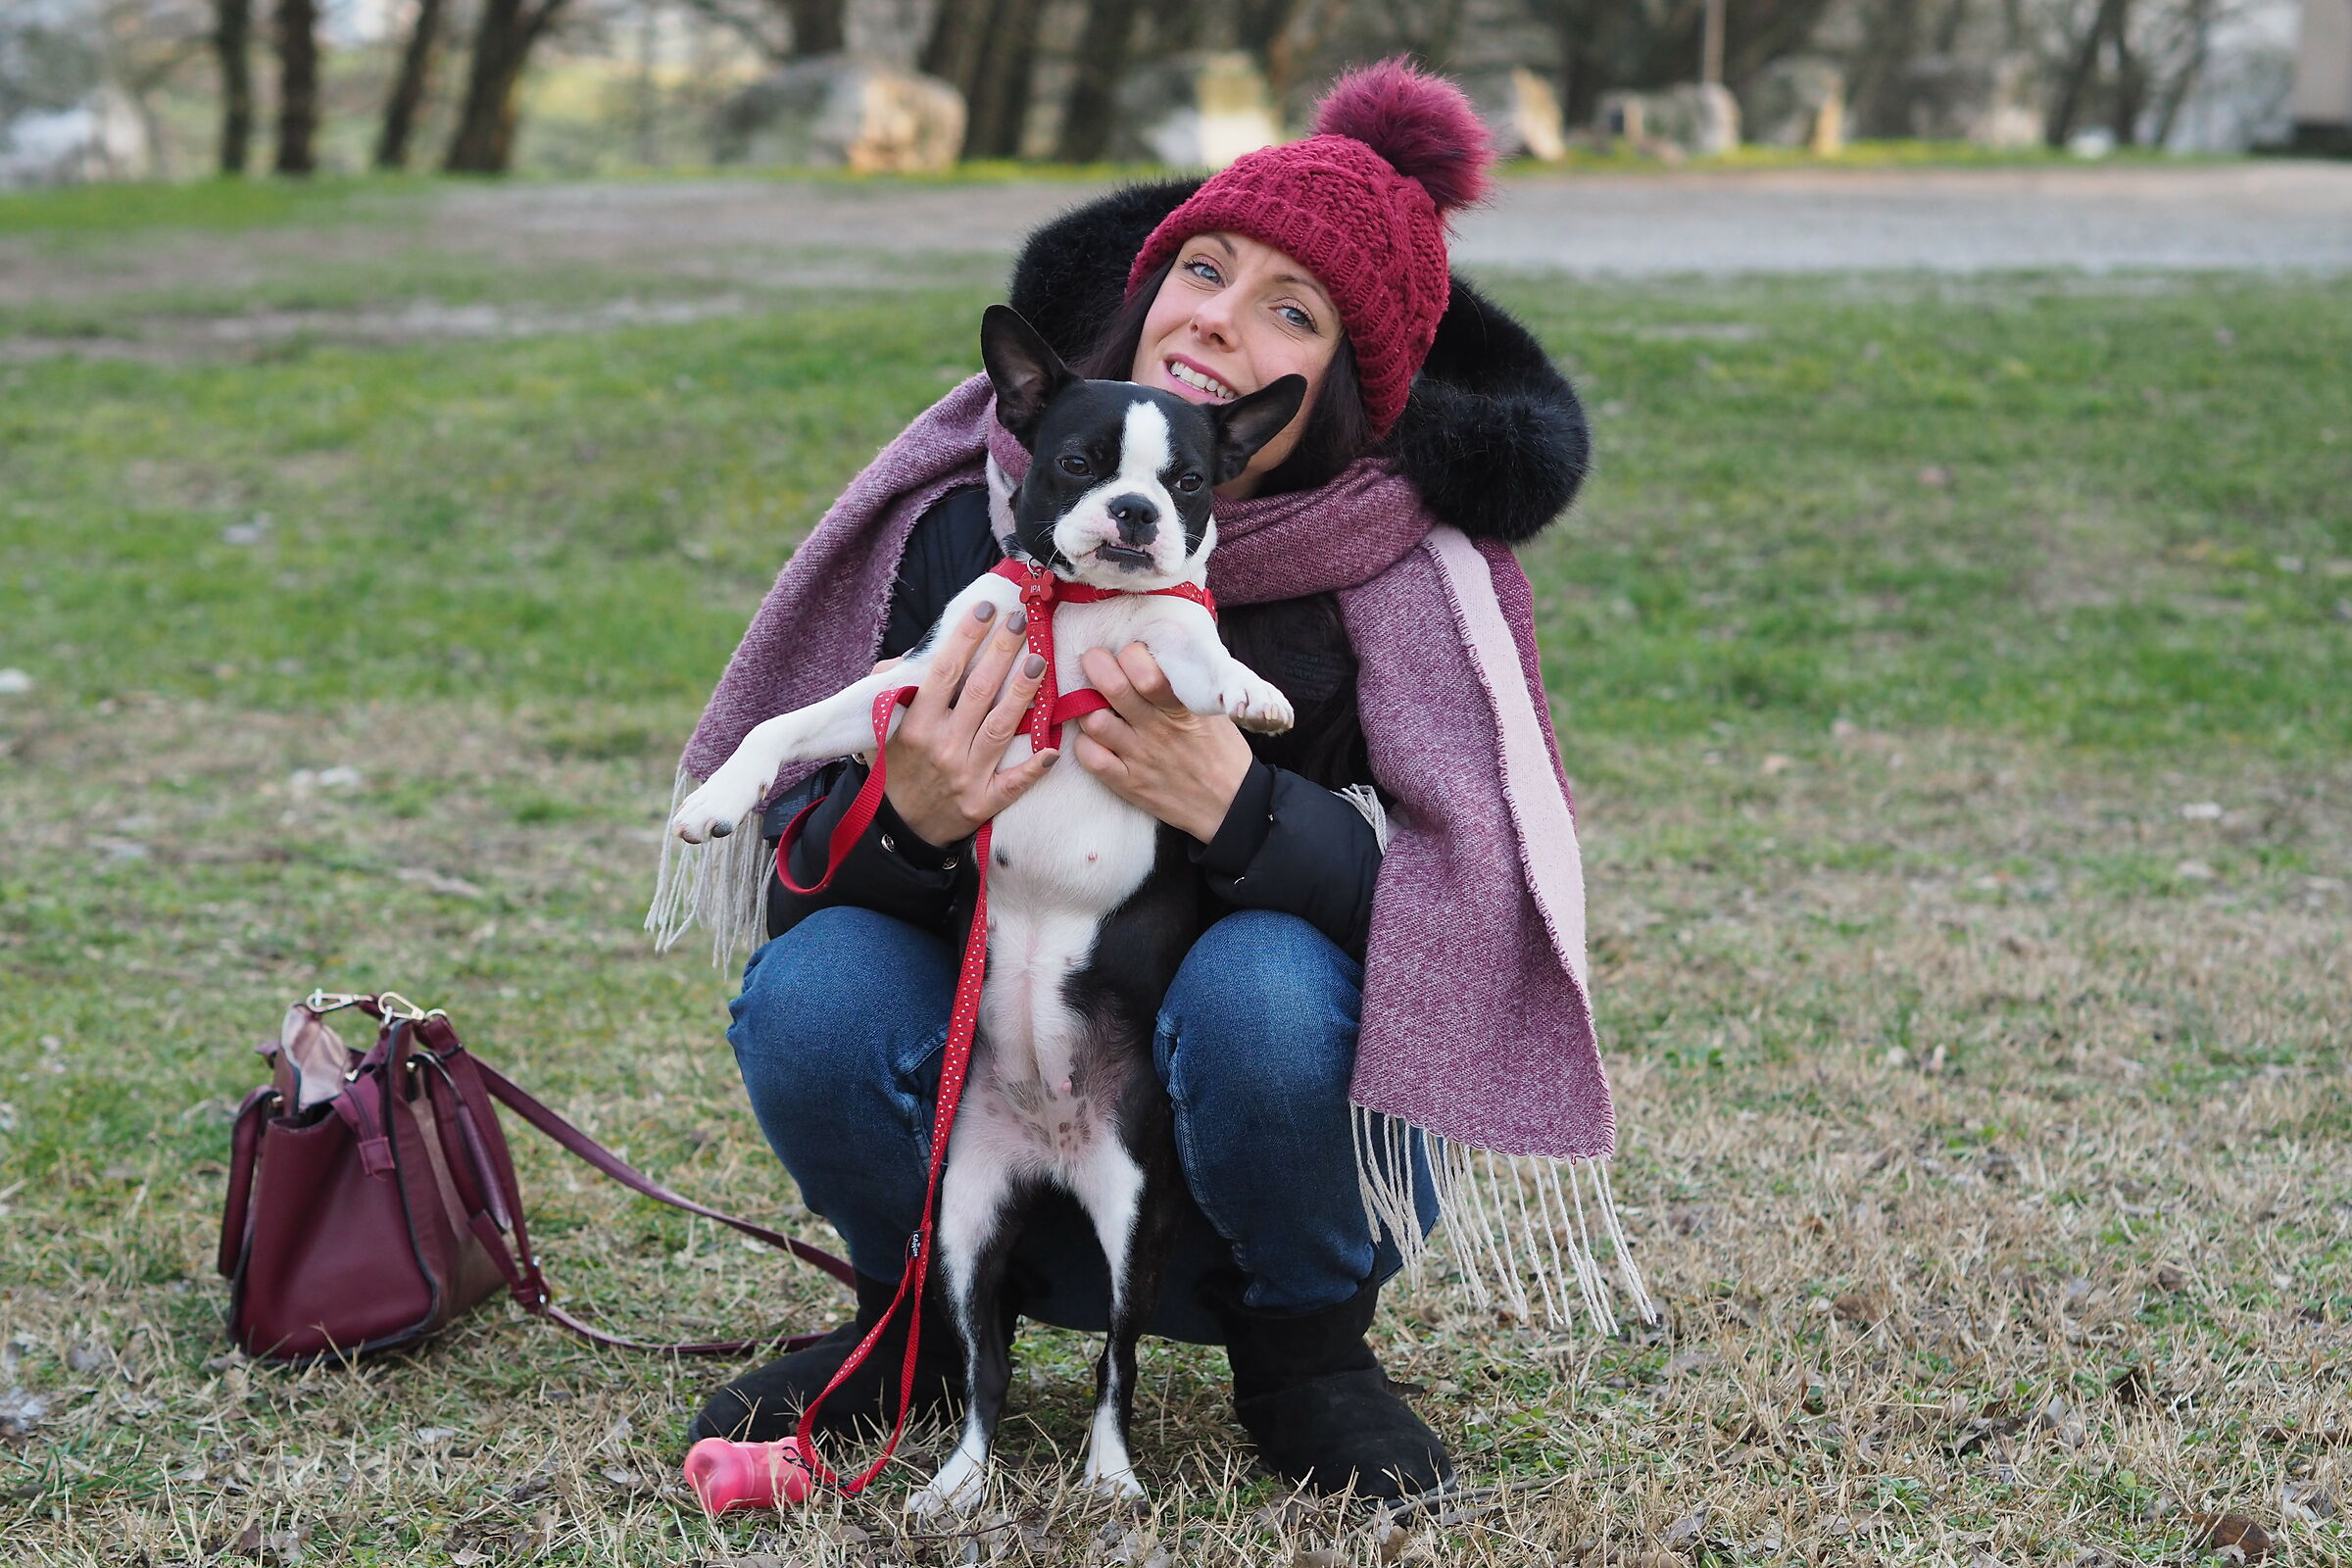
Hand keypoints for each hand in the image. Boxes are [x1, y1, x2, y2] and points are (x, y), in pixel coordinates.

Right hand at [881, 601, 1056, 845]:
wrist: (896, 829)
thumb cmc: (894, 769)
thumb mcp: (881, 728)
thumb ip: (891, 688)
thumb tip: (910, 656)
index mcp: (916, 725)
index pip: (945, 671)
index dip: (967, 637)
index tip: (986, 608)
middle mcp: (942, 747)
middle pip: (979, 692)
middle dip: (1002, 653)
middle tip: (1021, 622)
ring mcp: (966, 776)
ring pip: (1001, 728)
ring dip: (1023, 693)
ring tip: (1040, 660)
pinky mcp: (983, 803)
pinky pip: (1014, 783)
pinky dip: (1035, 767)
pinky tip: (1055, 747)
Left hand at [1070, 643, 1254, 842]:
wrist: (1232, 806)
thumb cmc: (1223, 752)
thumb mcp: (1213, 712)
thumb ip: (1187, 685)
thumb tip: (1162, 650)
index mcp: (1182, 709)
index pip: (1148, 674)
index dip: (1131, 655)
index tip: (1130, 653)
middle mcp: (1157, 731)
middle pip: (1115, 688)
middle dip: (1096, 664)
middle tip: (1094, 660)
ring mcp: (1140, 758)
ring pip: (1095, 721)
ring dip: (1087, 707)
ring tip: (1093, 702)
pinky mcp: (1129, 784)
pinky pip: (1092, 759)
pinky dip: (1084, 744)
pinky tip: (1093, 738)